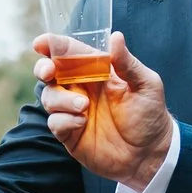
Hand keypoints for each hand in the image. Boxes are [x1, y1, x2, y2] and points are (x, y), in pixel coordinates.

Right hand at [33, 31, 171, 190]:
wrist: (150, 154)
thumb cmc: (150, 116)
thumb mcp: (146, 85)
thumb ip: (128, 63)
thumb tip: (116, 37)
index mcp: (97, 72)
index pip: (71, 53)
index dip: (53, 46)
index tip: (40, 44)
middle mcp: (82, 89)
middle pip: (50, 73)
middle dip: (43, 69)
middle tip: (48, 72)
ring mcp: (73, 111)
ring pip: (49, 97)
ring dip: (60, 99)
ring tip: (84, 106)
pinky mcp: (70, 133)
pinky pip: (55, 122)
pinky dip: (64, 120)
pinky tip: (82, 122)